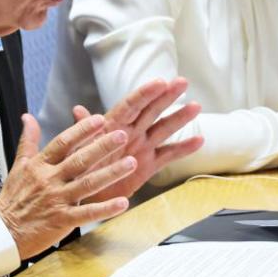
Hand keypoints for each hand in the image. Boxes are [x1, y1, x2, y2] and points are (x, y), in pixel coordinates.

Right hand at [0, 114, 136, 259]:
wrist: (2, 232)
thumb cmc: (12, 199)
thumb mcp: (19, 165)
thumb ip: (28, 140)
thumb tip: (28, 117)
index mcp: (40, 165)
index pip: (63, 143)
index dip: (81, 130)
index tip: (98, 119)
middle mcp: (50, 180)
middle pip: (79, 159)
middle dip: (102, 146)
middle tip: (121, 134)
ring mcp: (57, 200)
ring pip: (88, 184)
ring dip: (111, 173)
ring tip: (131, 162)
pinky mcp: (63, 220)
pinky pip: (87, 213)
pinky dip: (105, 209)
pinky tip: (123, 202)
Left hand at [72, 78, 201, 200]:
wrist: (84, 194)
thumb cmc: (79, 167)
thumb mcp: (77, 148)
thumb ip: (82, 131)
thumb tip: (78, 110)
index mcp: (113, 124)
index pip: (131, 105)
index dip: (145, 93)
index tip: (161, 82)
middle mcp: (130, 131)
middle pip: (151, 110)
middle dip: (166, 96)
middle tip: (182, 82)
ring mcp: (142, 146)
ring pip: (164, 129)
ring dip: (179, 118)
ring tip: (196, 106)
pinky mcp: (149, 165)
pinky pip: (169, 154)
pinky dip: (184, 149)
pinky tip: (199, 141)